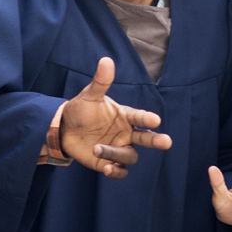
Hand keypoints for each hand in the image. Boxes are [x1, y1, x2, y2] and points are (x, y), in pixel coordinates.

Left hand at [57, 56, 173, 177]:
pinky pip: (120, 170)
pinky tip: (107, 168)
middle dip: (156, 140)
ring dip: (116, 154)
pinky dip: (116, 171)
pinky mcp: (109, 162)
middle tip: (167, 142)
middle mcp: (126, 133)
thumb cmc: (81, 110)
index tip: (155, 120)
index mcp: (125, 116)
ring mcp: (119, 148)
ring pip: (129, 155)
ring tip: (97, 148)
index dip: (147, 118)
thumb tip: (106, 60)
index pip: (140, 117)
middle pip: (146, 138)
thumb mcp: (89, 95)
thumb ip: (100, 82)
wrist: (64, 129)